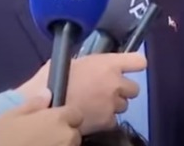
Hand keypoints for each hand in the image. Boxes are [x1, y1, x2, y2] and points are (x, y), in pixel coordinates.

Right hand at [0, 89, 82, 145]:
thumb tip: (47, 93)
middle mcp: (67, 136)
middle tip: (43, 137)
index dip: (65, 116)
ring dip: (59, 145)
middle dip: (63, 133)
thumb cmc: (2, 141)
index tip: (52, 122)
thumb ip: (32, 104)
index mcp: (57, 119)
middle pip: (74, 133)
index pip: (76, 113)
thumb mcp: (9, 117)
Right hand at [15, 53, 146, 134]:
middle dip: (122, 90)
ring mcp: (113, 104)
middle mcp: (116, 83)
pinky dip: (104, 119)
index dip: (135, 65)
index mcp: (108, 64)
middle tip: (107, 92)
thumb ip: (88, 63)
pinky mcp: (108, 121)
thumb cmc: (52, 80)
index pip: (138, 61)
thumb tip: (90, 64)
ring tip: (95, 105)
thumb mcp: (70, 63)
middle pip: (134, 88)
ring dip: (113, 105)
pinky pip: (113, 120)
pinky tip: (91, 116)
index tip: (130, 67)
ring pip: (124, 105)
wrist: (45, 107)